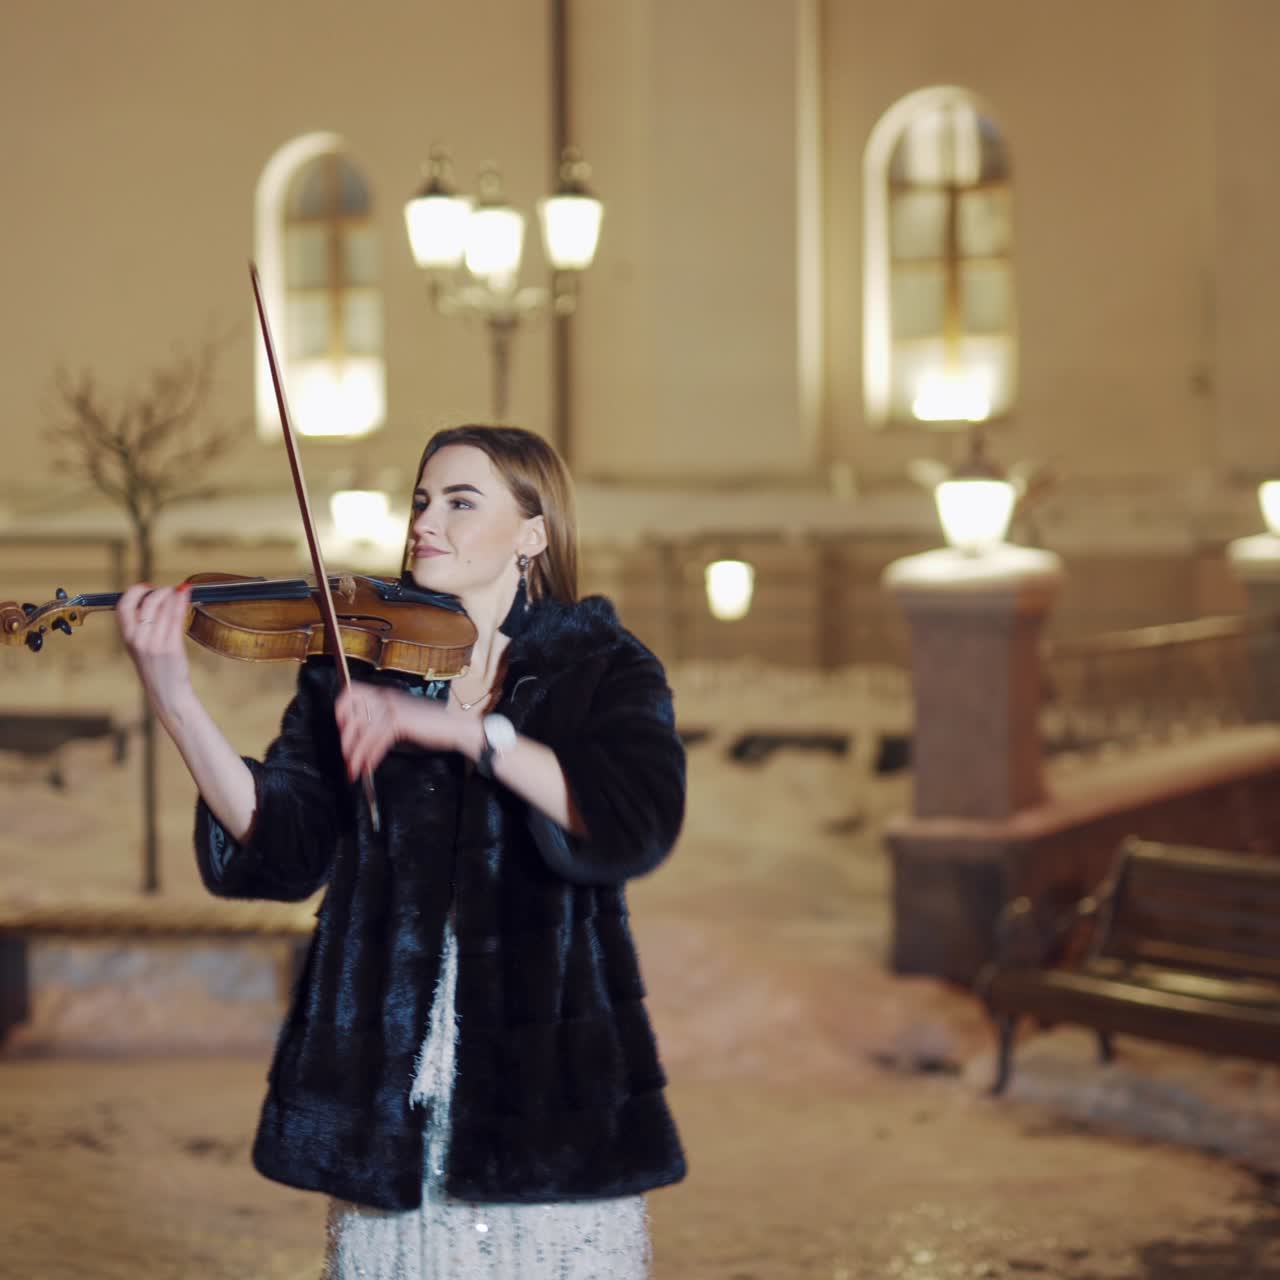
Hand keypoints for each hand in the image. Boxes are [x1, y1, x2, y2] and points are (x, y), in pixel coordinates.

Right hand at [117, 582, 193, 712]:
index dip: (134, 592)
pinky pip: (176, 619)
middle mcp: (138, 640)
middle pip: (146, 604)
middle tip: (170, 590)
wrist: (166, 693)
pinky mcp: (171, 648)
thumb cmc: (157, 669)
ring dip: (173, 595)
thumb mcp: (142, 647)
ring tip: (181, 592)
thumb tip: (155, 600)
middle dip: (160, 591)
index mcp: (127, 638)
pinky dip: (181, 603)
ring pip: (163, 609)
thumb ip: (143, 626)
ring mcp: (154, 644)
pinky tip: (186, 596)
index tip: (147, 587)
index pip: (123, 606)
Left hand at [334, 684, 475, 780]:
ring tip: (353, 770)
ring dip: (356, 755)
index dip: (341, 709)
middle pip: (353, 716)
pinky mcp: (400, 722)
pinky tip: (368, 768)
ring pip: (364, 733)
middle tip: (346, 757)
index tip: (340, 728)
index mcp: (385, 694)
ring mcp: (393, 708)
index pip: (352, 692)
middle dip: (346, 740)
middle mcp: (386, 698)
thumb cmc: (430, 725)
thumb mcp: (401, 717)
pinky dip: (371, 758)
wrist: (453, 726)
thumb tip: (360, 737)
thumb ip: (382, 721)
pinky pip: (378, 742)